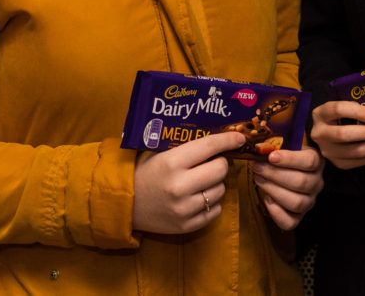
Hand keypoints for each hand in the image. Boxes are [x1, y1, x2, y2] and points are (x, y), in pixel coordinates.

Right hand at [132, 131, 246, 233]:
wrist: (125, 204)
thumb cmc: (145, 172)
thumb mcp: (160, 152)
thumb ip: (187, 146)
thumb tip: (219, 137)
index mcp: (172, 162)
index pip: (209, 146)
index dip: (228, 140)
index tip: (240, 138)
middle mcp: (180, 186)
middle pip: (220, 169)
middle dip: (220, 163)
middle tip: (212, 162)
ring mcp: (184, 209)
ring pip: (220, 190)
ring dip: (216, 183)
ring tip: (202, 181)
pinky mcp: (186, 226)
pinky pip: (215, 211)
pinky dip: (212, 203)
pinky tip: (200, 197)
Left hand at [252, 147, 323, 229]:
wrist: (286, 171)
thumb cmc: (284, 156)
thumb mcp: (285, 145)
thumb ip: (277, 143)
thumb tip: (261, 144)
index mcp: (317, 162)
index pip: (309, 161)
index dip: (290, 159)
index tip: (271, 156)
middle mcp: (317, 183)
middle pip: (301, 183)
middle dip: (275, 175)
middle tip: (257, 167)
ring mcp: (309, 201)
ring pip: (296, 202)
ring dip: (273, 190)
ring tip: (259, 179)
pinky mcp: (299, 217)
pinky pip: (290, 222)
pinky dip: (276, 212)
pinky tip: (266, 199)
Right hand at [310, 101, 364, 168]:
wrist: (328, 134)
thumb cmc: (341, 116)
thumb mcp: (344, 108)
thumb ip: (356, 108)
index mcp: (320, 114)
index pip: (338, 110)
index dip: (359, 112)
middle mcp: (320, 133)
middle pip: (344, 134)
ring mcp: (327, 151)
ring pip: (354, 151)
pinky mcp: (337, 163)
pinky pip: (359, 162)